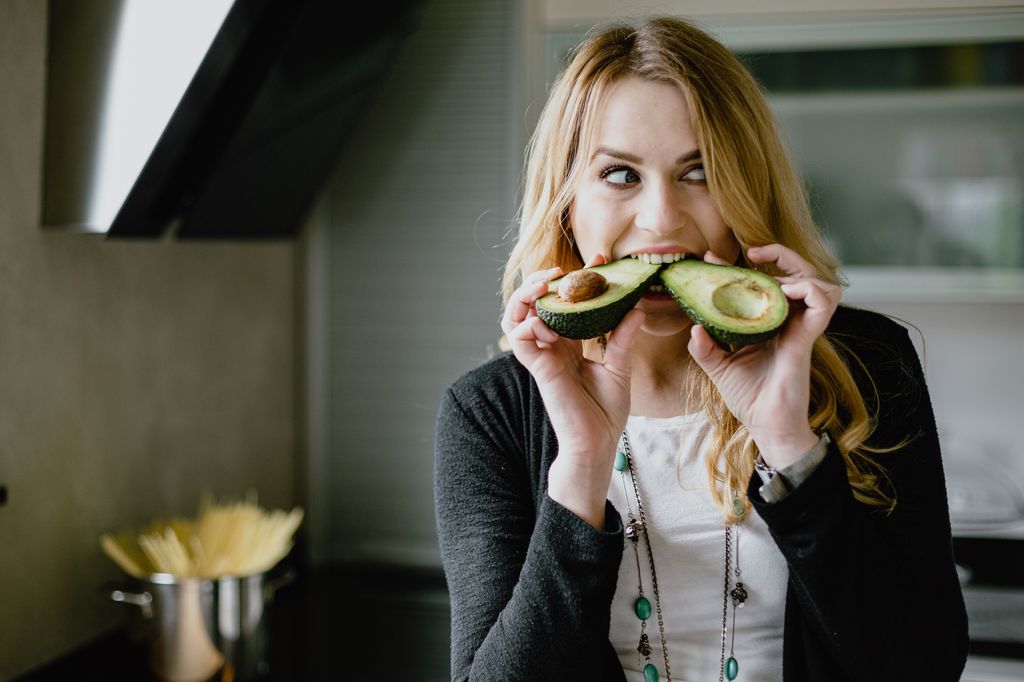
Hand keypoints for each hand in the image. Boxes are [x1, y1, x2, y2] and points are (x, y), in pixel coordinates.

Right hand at [501, 254, 645, 527]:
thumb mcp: (619, 368)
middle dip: (540, 282)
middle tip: (560, 270)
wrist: (598, 443)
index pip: (565, 303)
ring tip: (544, 285)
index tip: (600, 260)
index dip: (576, 280)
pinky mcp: (539, 370)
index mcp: (568, 344)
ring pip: (515, 318)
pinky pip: (519, 341)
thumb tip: (637, 307)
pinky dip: (526, 325)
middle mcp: (551, 347)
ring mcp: (542, 357)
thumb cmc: (605, 411)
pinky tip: (544, 320)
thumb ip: (622, 338)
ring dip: (524, 297)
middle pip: (532, 304)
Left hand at [687, 244, 840, 467]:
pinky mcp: (808, 337)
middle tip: (751, 252)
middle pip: (797, 271)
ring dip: (795, 268)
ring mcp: (801, 327)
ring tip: (770, 279)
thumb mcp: (718, 367)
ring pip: (817, 279)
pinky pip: (823, 301)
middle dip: (778, 252)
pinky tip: (784, 294)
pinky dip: (808, 288)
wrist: (766, 426)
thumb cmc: (748, 397)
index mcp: (769, 322)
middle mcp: (788, 320)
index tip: (713, 258)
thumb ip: (704, 347)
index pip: (763, 281)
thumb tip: (693, 328)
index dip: (743, 264)